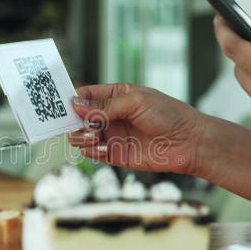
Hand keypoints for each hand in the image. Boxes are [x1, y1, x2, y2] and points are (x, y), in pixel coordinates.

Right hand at [68, 83, 202, 173]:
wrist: (188, 142)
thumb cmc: (169, 115)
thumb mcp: (136, 102)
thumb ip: (105, 106)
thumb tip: (76, 105)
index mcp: (115, 96)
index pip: (85, 95)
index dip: (72, 99)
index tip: (62, 104)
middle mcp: (110, 115)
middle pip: (78, 117)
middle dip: (72, 120)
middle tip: (74, 123)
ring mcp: (111, 135)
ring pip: (80, 135)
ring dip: (80, 136)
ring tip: (93, 136)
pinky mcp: (114, 154)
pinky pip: (91, 152)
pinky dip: (90, 150)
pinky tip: (102, 147)